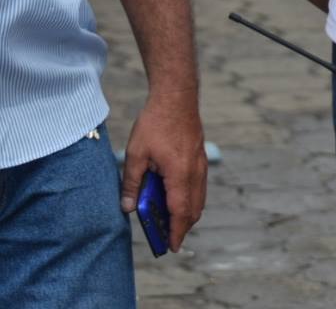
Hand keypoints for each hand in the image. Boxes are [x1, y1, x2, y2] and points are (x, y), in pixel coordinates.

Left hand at [120, 91, 206, 249]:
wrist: (177, 97)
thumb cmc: (155, 123)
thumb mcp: (135, 154)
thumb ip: (131, 183)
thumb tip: (126, 207)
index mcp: (180, 174)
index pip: (180, 211)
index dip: (176, 231)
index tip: (172, 247)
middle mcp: (195, 171)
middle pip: (194, 208)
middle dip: (183, 226)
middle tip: (168, 238)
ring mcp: (201, 164)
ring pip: (199, 197)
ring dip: (187, 213)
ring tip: (169, 221)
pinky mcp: (200, 157)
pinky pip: (199, 186)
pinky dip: (190, 198)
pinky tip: (175, 197)